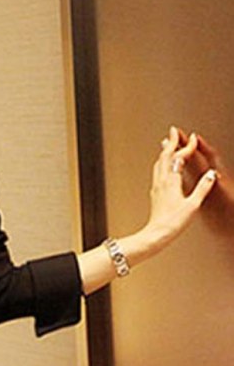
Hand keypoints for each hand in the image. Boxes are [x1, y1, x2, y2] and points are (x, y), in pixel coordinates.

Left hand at [145, 125, 217, 245]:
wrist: (156, 234)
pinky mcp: (155, 193)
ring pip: (159, 163)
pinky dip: (162, 163)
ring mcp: (156, 187)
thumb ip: (203, 187)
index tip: (193, 138)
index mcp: (171, 181)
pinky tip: (164, 167)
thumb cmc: (173, 222)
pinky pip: (158, 171)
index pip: (179, 157)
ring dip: (165, 151)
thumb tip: (210, 174)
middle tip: (174, 131)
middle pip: (165, 156)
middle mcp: (161, 181)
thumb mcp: (193, 205)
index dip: (187, 146)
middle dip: (171, 142)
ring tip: (168, 144)